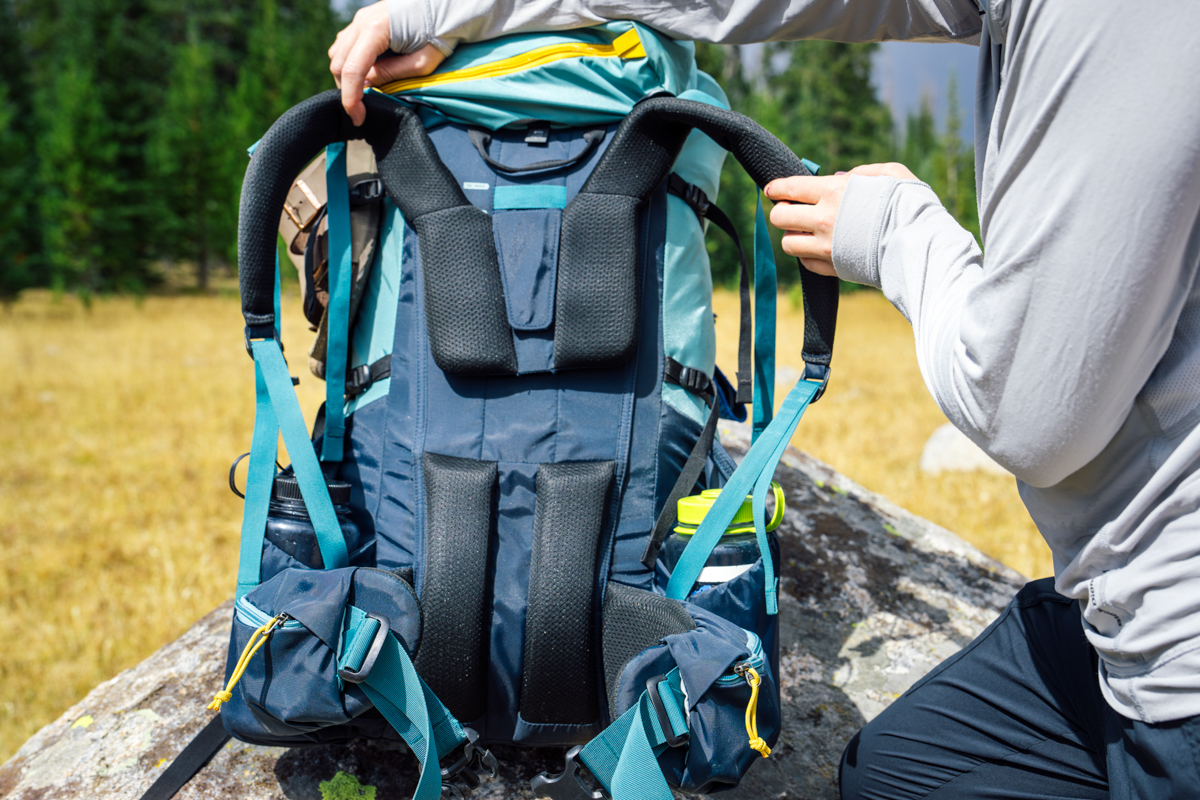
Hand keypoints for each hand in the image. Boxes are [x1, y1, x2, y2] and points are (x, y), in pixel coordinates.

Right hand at [328, 1, 446, 125]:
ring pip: (338, 54)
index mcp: (376, 29)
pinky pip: (344, 45)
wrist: (445, 6)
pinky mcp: (363, 20)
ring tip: (364, 94)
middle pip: (339, 63)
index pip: (352, 70)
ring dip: (346, 77)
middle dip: (347, 90)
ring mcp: (360, 19)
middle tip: (362, 111)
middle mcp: (361, 21)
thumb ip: (392, 75)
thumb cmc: (440, 34)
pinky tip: (366, 74)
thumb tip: (366, 86)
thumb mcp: (422, 63)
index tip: (358, 118)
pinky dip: (349, 63)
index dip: (351, 99)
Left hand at [765, 163, 917, 275]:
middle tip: (790, 210)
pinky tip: (818, 248)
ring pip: (787, 243)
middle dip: (782, 211)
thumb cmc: (910, 205)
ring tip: (805, 231)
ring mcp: (825, 247)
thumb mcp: (891, 174)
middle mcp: (824, 219)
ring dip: (792, 235)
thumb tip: (839, 177)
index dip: (777, 187)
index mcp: (835, 191)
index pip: (790, 187)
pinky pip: (805, 263)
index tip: (772, 189)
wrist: (921, 245)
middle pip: (780, 216)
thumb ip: (862, 173)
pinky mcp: (832, 268)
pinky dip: (807, 254)